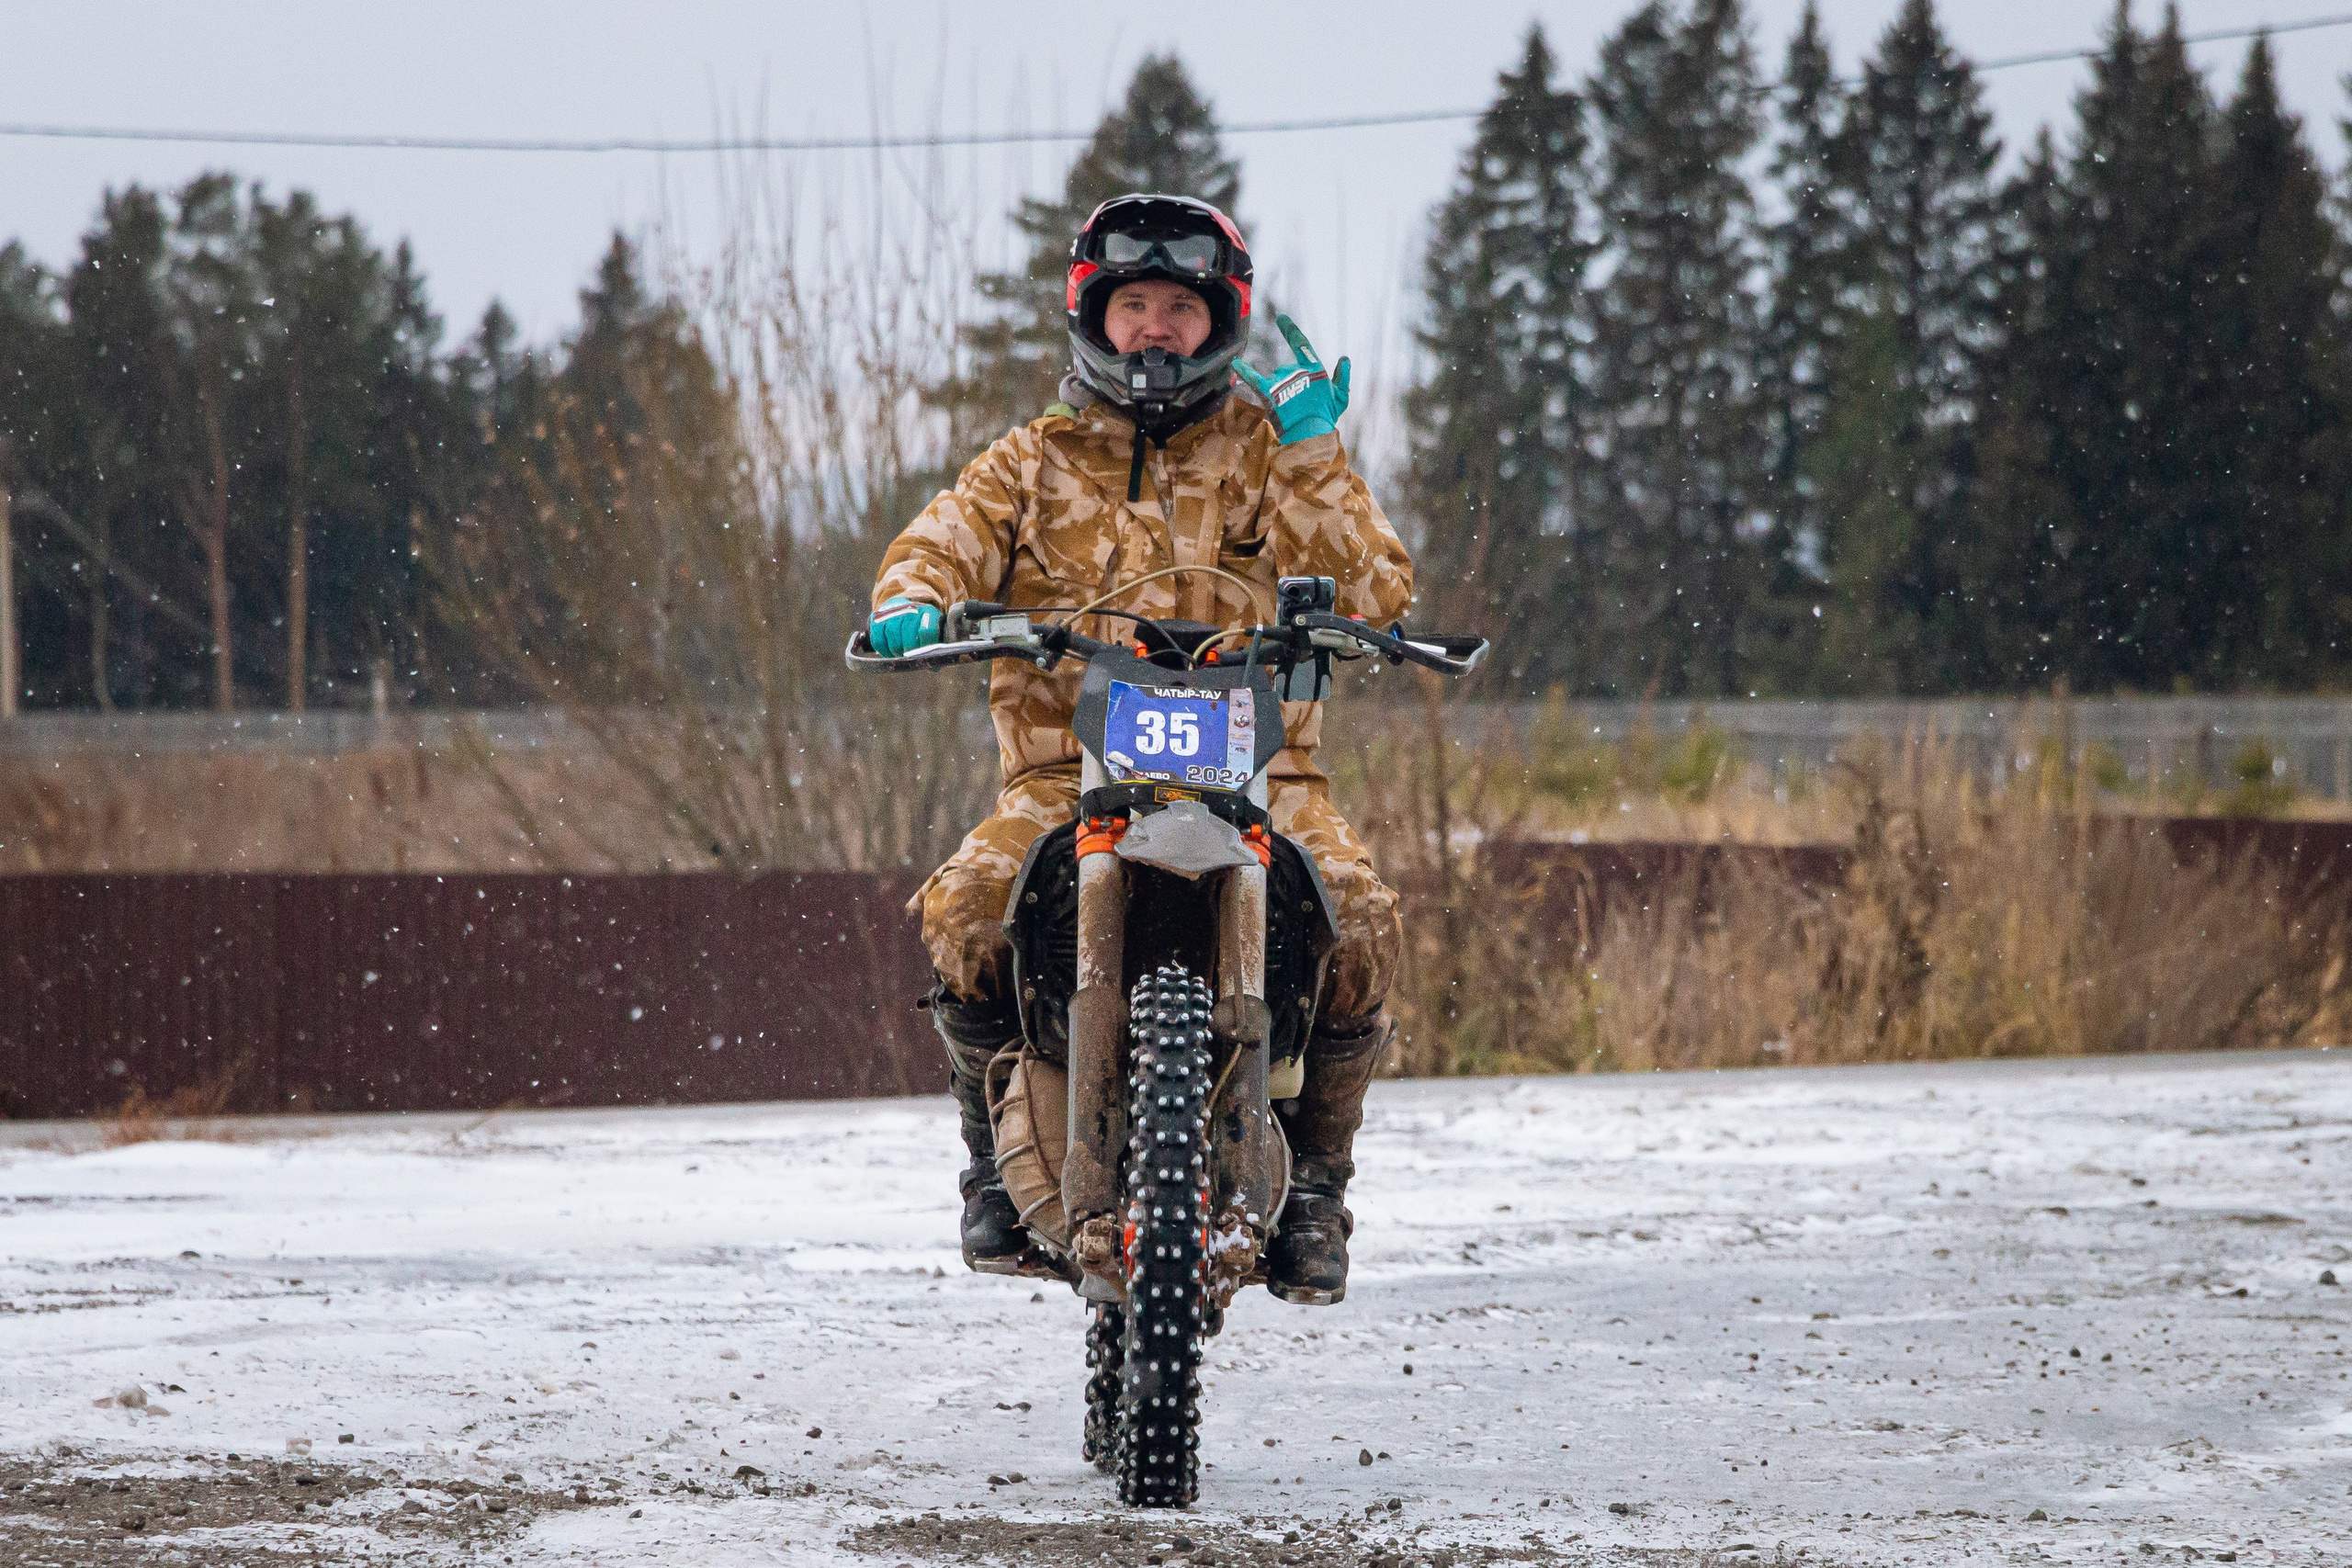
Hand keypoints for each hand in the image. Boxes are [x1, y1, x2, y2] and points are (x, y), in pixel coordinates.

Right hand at [869, 595, 941, 656]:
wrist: (900, 607)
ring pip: (894, 643)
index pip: (928, 632)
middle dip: (910, 653)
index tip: (925, 656)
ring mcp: (892, 613)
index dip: (926, 647)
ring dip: (897, 654)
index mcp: (928, 612)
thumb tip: (933, 667)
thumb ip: (935, 645)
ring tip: (900, 655)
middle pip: (910, 639)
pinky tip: (889, 652)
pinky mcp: (877, 619)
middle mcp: (910, 610)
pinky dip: (884, 651)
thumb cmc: (919, 624)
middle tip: (910, 658)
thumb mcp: (932, 628)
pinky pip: (878, 642)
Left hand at [1234, 313, 1350, 444]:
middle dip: (1293, 383)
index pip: (1300, 343)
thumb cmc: (1326, 416)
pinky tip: (1235, 363)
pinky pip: (1254, 378)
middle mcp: (1296, 370)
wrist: (1309, 433)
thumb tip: (1345, 359)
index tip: (1281, 318)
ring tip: (1291, 408)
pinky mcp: (1268, 393)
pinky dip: (1244, 370)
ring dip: (1282, 388)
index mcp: (1314, 368)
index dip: (1289, 329)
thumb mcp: (1341, 396)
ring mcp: (1281, 381)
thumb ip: (1343, 376)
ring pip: (1277, 376)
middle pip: (1288, 368)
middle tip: (1301, 405)